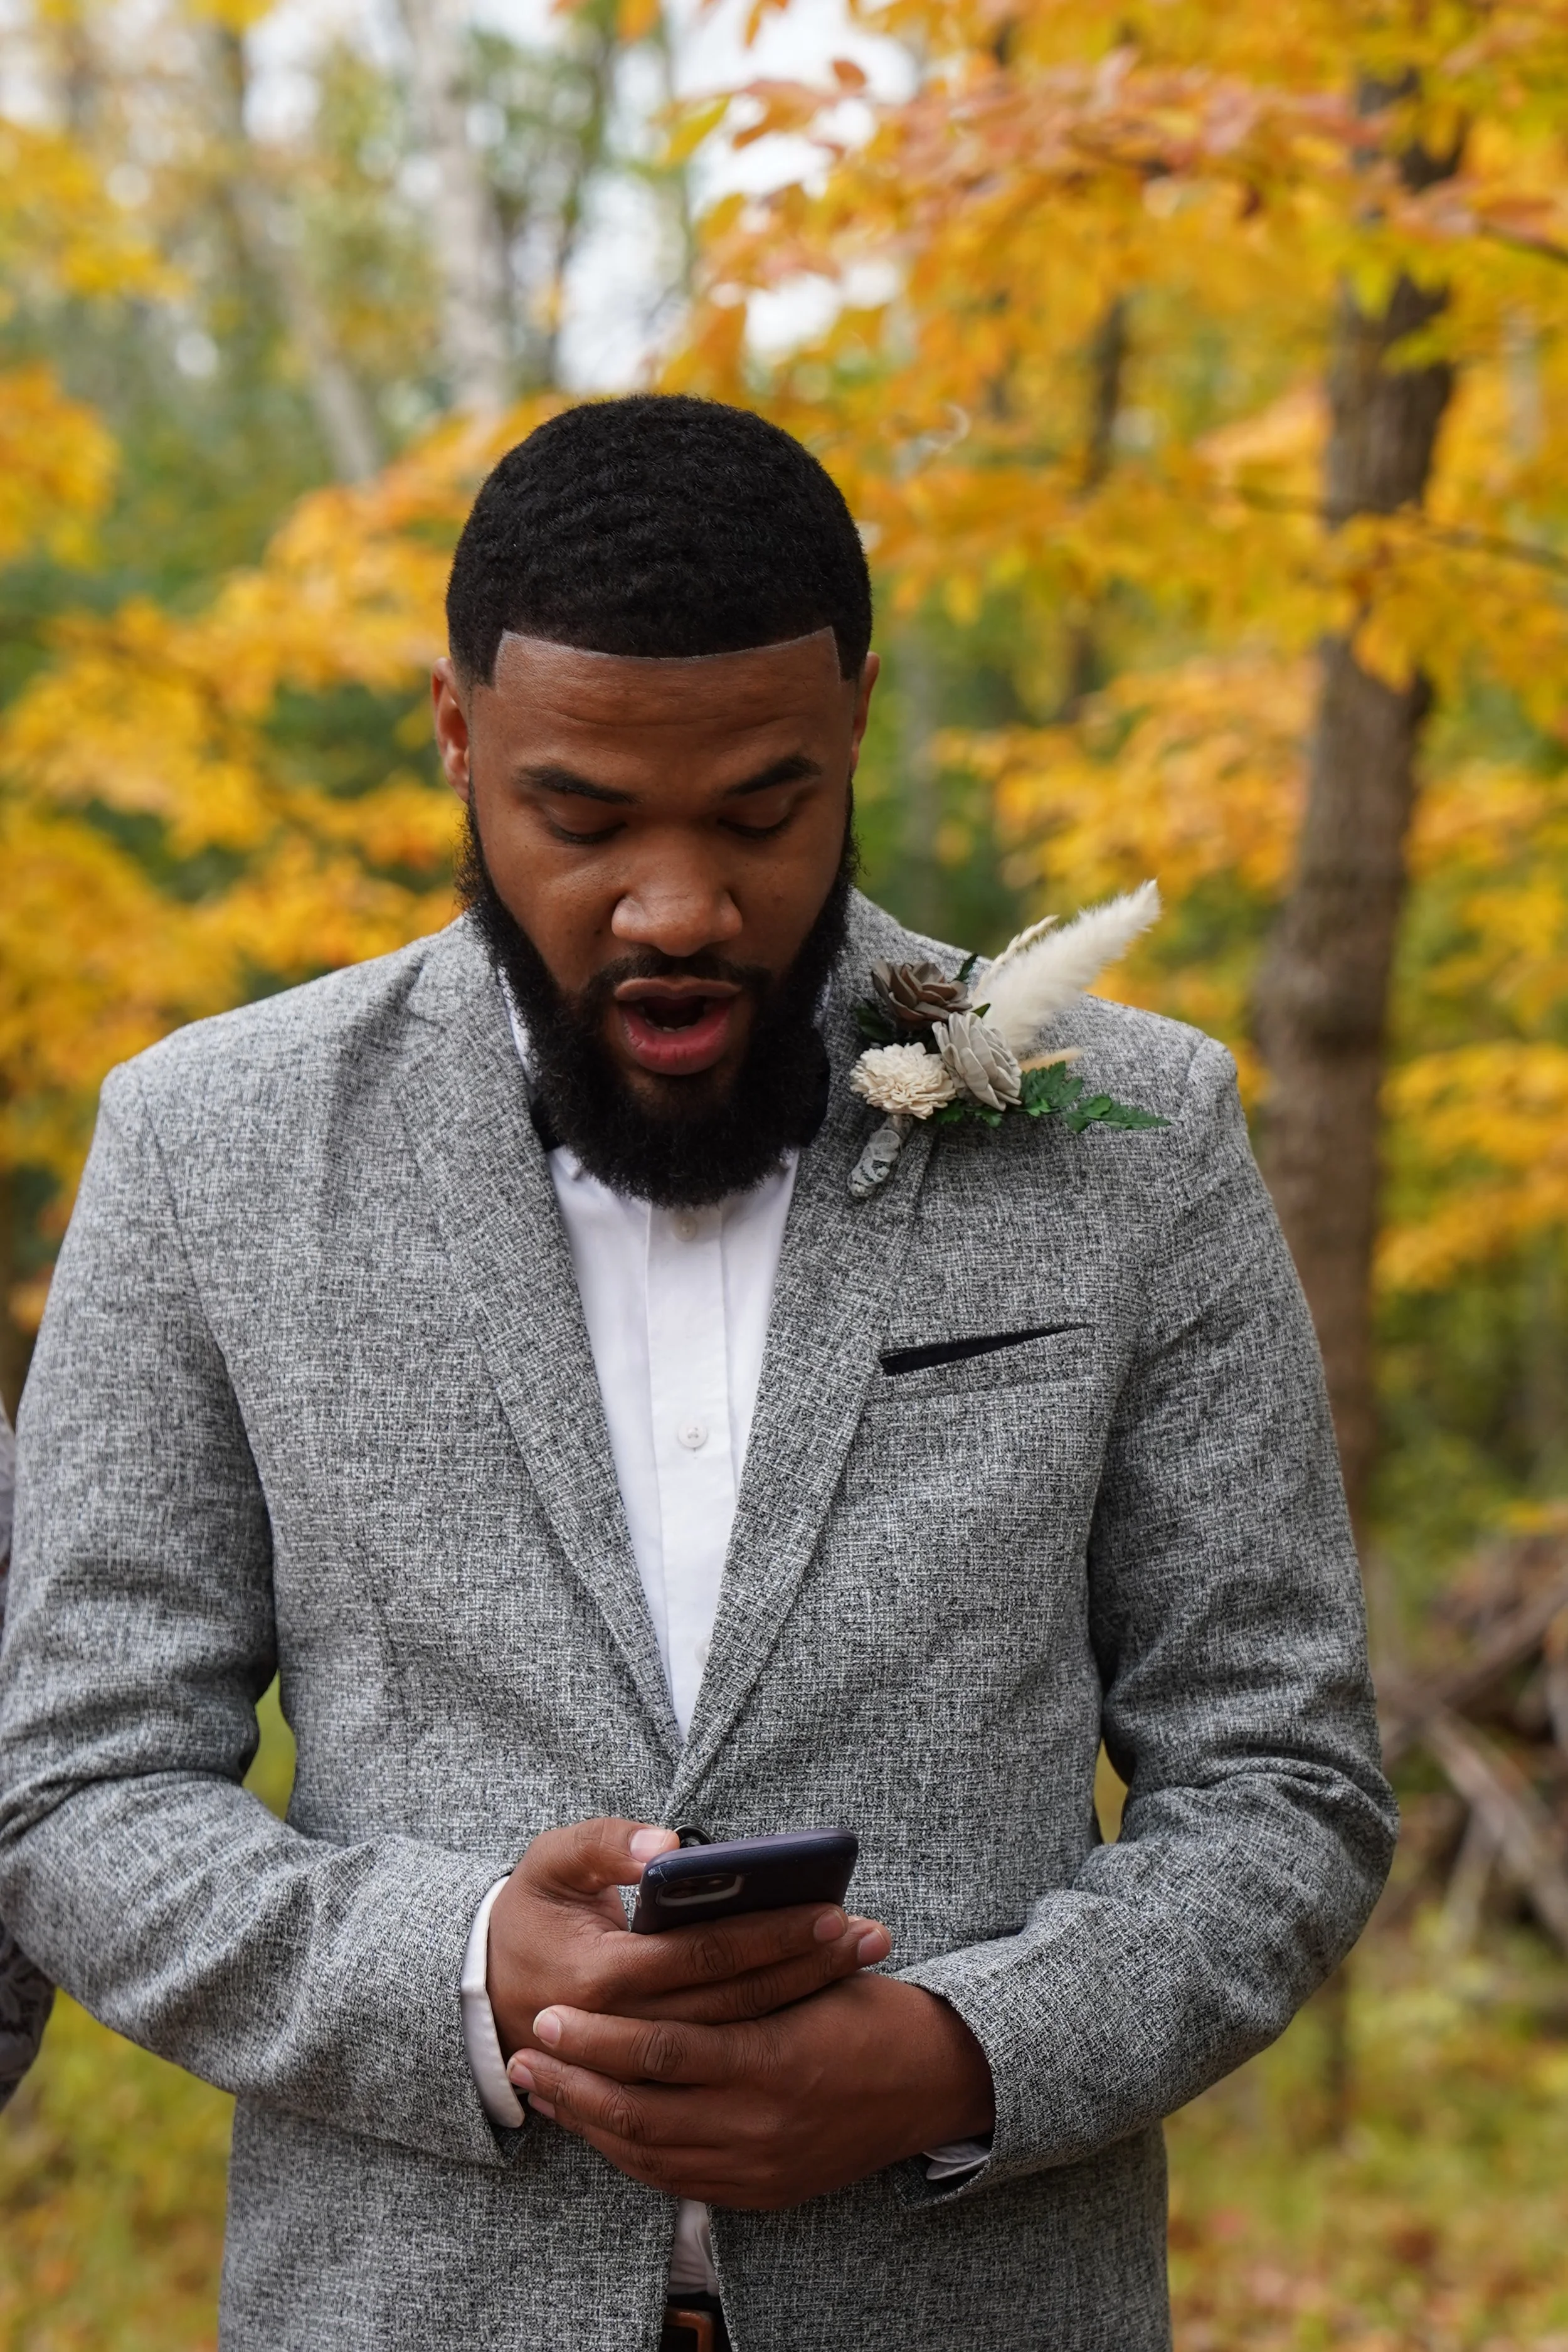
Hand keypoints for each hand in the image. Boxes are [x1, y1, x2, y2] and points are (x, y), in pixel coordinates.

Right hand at [487, 1818, 890, 2058]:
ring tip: (859, 1960)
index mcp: (599, 1974)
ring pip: (734, 2033)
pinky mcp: (650, 2078)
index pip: (700, 1956)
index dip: (766, 1934)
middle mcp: (624, 2029)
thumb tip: (665, 1843)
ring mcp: (638, 2063)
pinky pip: (721, 2055)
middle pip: (732, 2002)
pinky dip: (773, 2027)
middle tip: (869, 1936)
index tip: (827, 1909)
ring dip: (802, 1995)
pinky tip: (820, 1997)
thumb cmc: (533, 1913)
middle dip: (805, 1966)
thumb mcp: (551, 1862)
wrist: (488, 1992)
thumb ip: (604, 1844)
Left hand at [506, 1971, 995, 2208]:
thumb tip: (667, 1922)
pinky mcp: (760, 2191)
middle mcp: (759, 2123)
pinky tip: (596, 2123)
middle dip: (571, 2081)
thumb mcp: (807, 1973)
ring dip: (586, 2120)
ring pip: (647, 2154)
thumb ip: (738, 1964)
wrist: (933, 2081)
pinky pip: (673, 2180)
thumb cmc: (867, 2007)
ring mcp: (758, 2167)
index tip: (546, 2015)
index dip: (594, 2037)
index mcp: (769, 2057)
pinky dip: (625, 2153)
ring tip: (542, 2088)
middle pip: (637, 2110)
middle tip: (524, 2053)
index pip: (657, 2053)